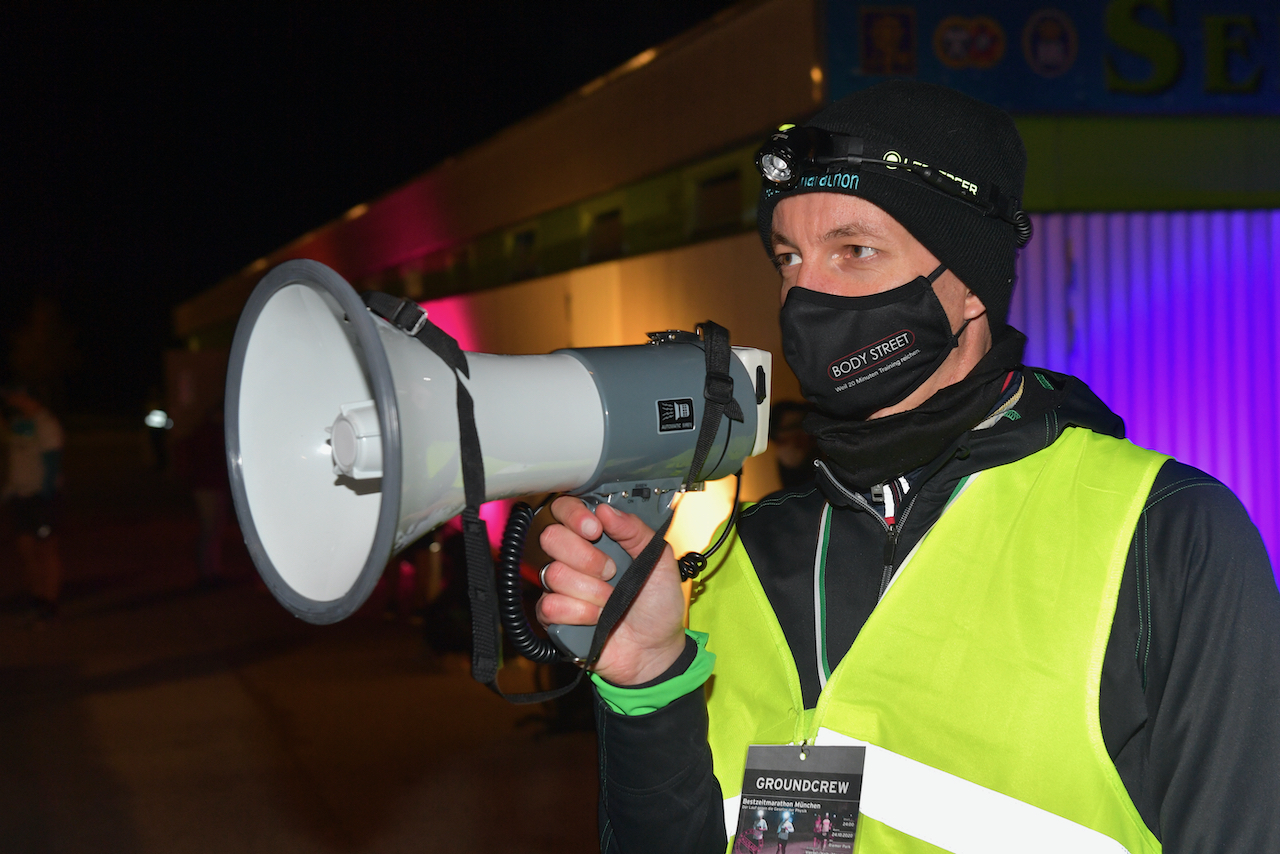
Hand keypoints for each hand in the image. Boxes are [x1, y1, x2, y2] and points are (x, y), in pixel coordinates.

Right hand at [536, 496, 687, 685]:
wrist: (656, 649)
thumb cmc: (658, 605)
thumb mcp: (660, 560)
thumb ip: (636, 531)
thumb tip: (606, 510)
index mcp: (598, 538)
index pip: (564, 509)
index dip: (573, 514)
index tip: (595, 529)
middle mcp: (575, 558)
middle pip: (551, 537)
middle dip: (586, 557)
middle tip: (611, 572)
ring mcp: (562, 587)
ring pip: (554, 573)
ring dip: (591, 591)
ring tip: (610, 601)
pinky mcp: (555, 616)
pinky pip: (550, 605)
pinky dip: (580, 613)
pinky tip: (597, 618)